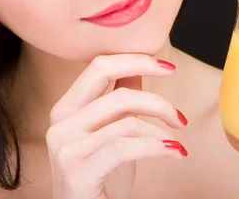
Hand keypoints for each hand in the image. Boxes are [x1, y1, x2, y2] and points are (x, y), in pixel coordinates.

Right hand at [46, 54, 188, 198]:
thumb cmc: (100, 178)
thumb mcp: (112, 133)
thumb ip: (119, 100)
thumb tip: (139, 67)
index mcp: (65, 108)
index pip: (99, 66)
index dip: (136, 60)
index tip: (168, 67)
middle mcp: (60, 124)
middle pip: (117, 93)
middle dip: (156, 100)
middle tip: (179, 117)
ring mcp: (66, 148)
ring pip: (126, 121)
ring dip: (160, 132)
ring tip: (175, 144)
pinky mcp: (77, 171)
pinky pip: (125, 147)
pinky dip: (157, 147)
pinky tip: (175, 152)